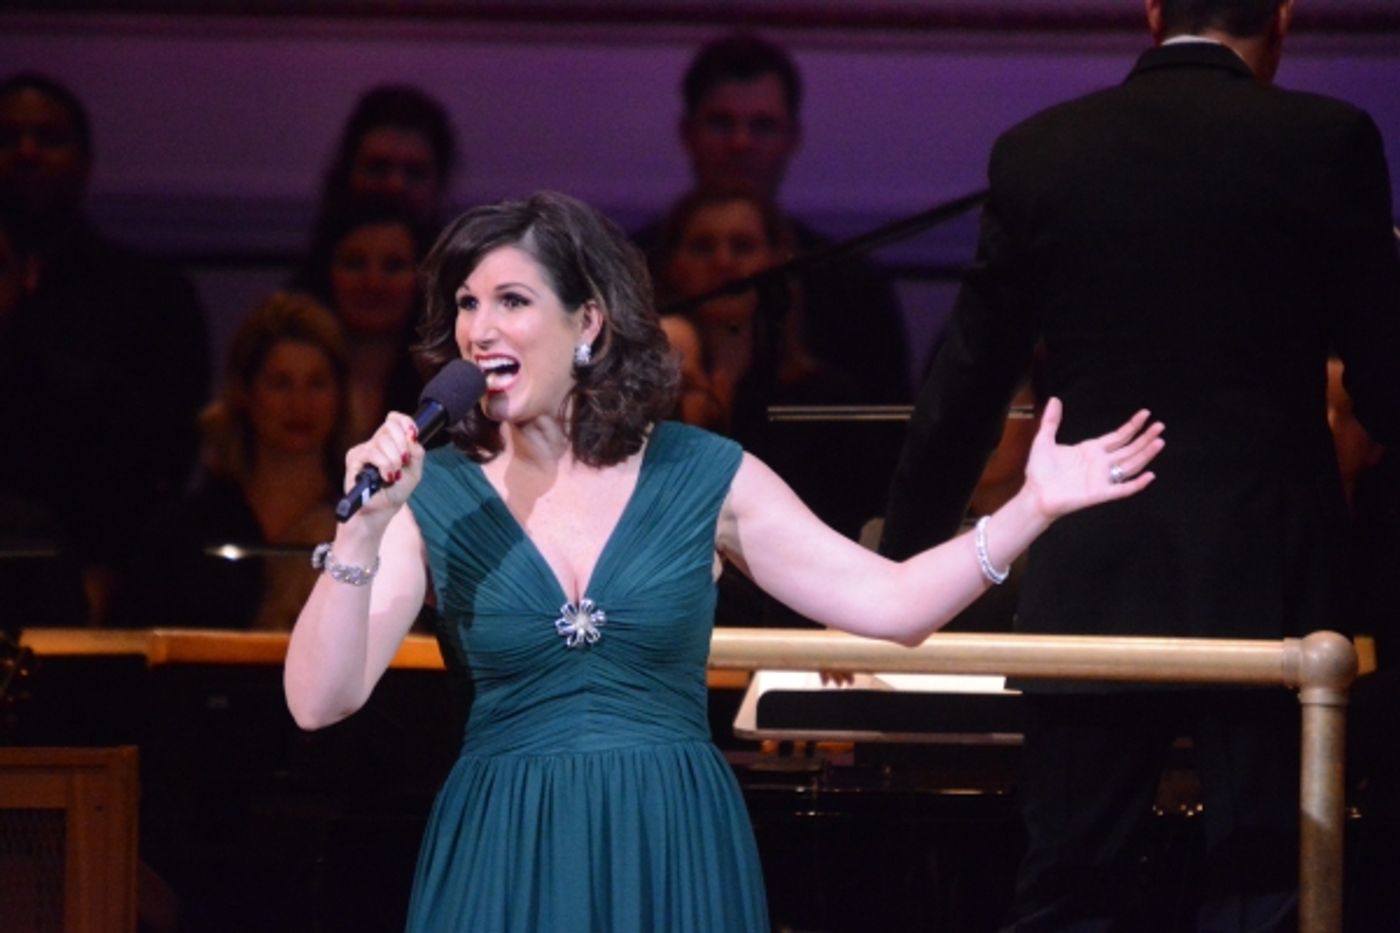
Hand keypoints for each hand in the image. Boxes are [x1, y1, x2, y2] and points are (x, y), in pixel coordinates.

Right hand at [341, 412, 424, 526]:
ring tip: (393, 476)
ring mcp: (364, 449)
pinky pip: (372, 452)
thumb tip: (412, 437)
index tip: (413, 434)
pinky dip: (384, 465)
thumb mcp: (414, 472)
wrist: (380, 511)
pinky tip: (386, 477)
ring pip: (382, 440)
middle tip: (404, 462)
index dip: (405, 422)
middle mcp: (376, 442)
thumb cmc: (394, 493)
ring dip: (394, 460)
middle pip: (390, 426)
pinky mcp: (354, 458)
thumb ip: (417, 453)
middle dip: (402, 444)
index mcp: (390, 443)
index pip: (394, 419)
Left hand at [1022, 398, 1163, 520]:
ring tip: (1159, 442)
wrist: (1034, 494)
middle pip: (1129, 449)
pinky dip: (1137, 484)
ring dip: (1145, 454)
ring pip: (1130, 465)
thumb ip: (1051, 421)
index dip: (1132, 426)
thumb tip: (1055, 400)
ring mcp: (1102, 478)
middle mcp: (1101, 463)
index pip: (1118, 436)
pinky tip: (1150, 475)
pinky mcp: (1100, 493)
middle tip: (1160, 425)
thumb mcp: (1044, 441)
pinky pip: (1122, 489)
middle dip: (1145, 437)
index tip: (1146, 414)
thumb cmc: (1040, 471)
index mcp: (1091, 450)